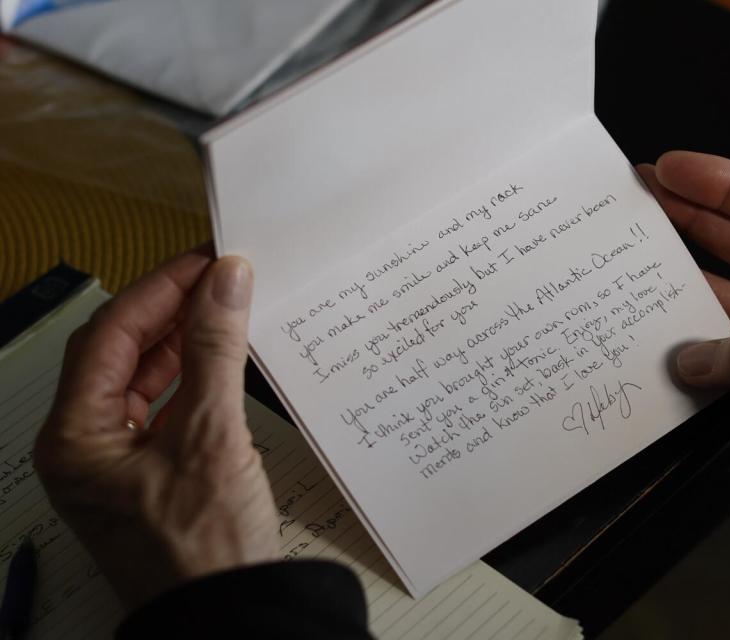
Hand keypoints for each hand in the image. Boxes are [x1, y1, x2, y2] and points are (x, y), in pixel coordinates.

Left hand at [35, 248, 278, 609]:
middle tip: (218, 276)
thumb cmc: (204, 547)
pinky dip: (193, 376)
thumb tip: (225, 284)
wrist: (232, 613)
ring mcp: (116, 460)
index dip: (158, 289)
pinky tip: (222, 356)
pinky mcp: (149, 471)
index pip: (108, 336)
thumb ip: (215, 350)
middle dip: (170, 310)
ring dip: (183, 340)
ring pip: (143, 378)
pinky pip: (164, 406)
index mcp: (74, 438)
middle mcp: (85, 446)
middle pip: (120, 353)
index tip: (203, 260)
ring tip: (224, 307)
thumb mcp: (211, 436)